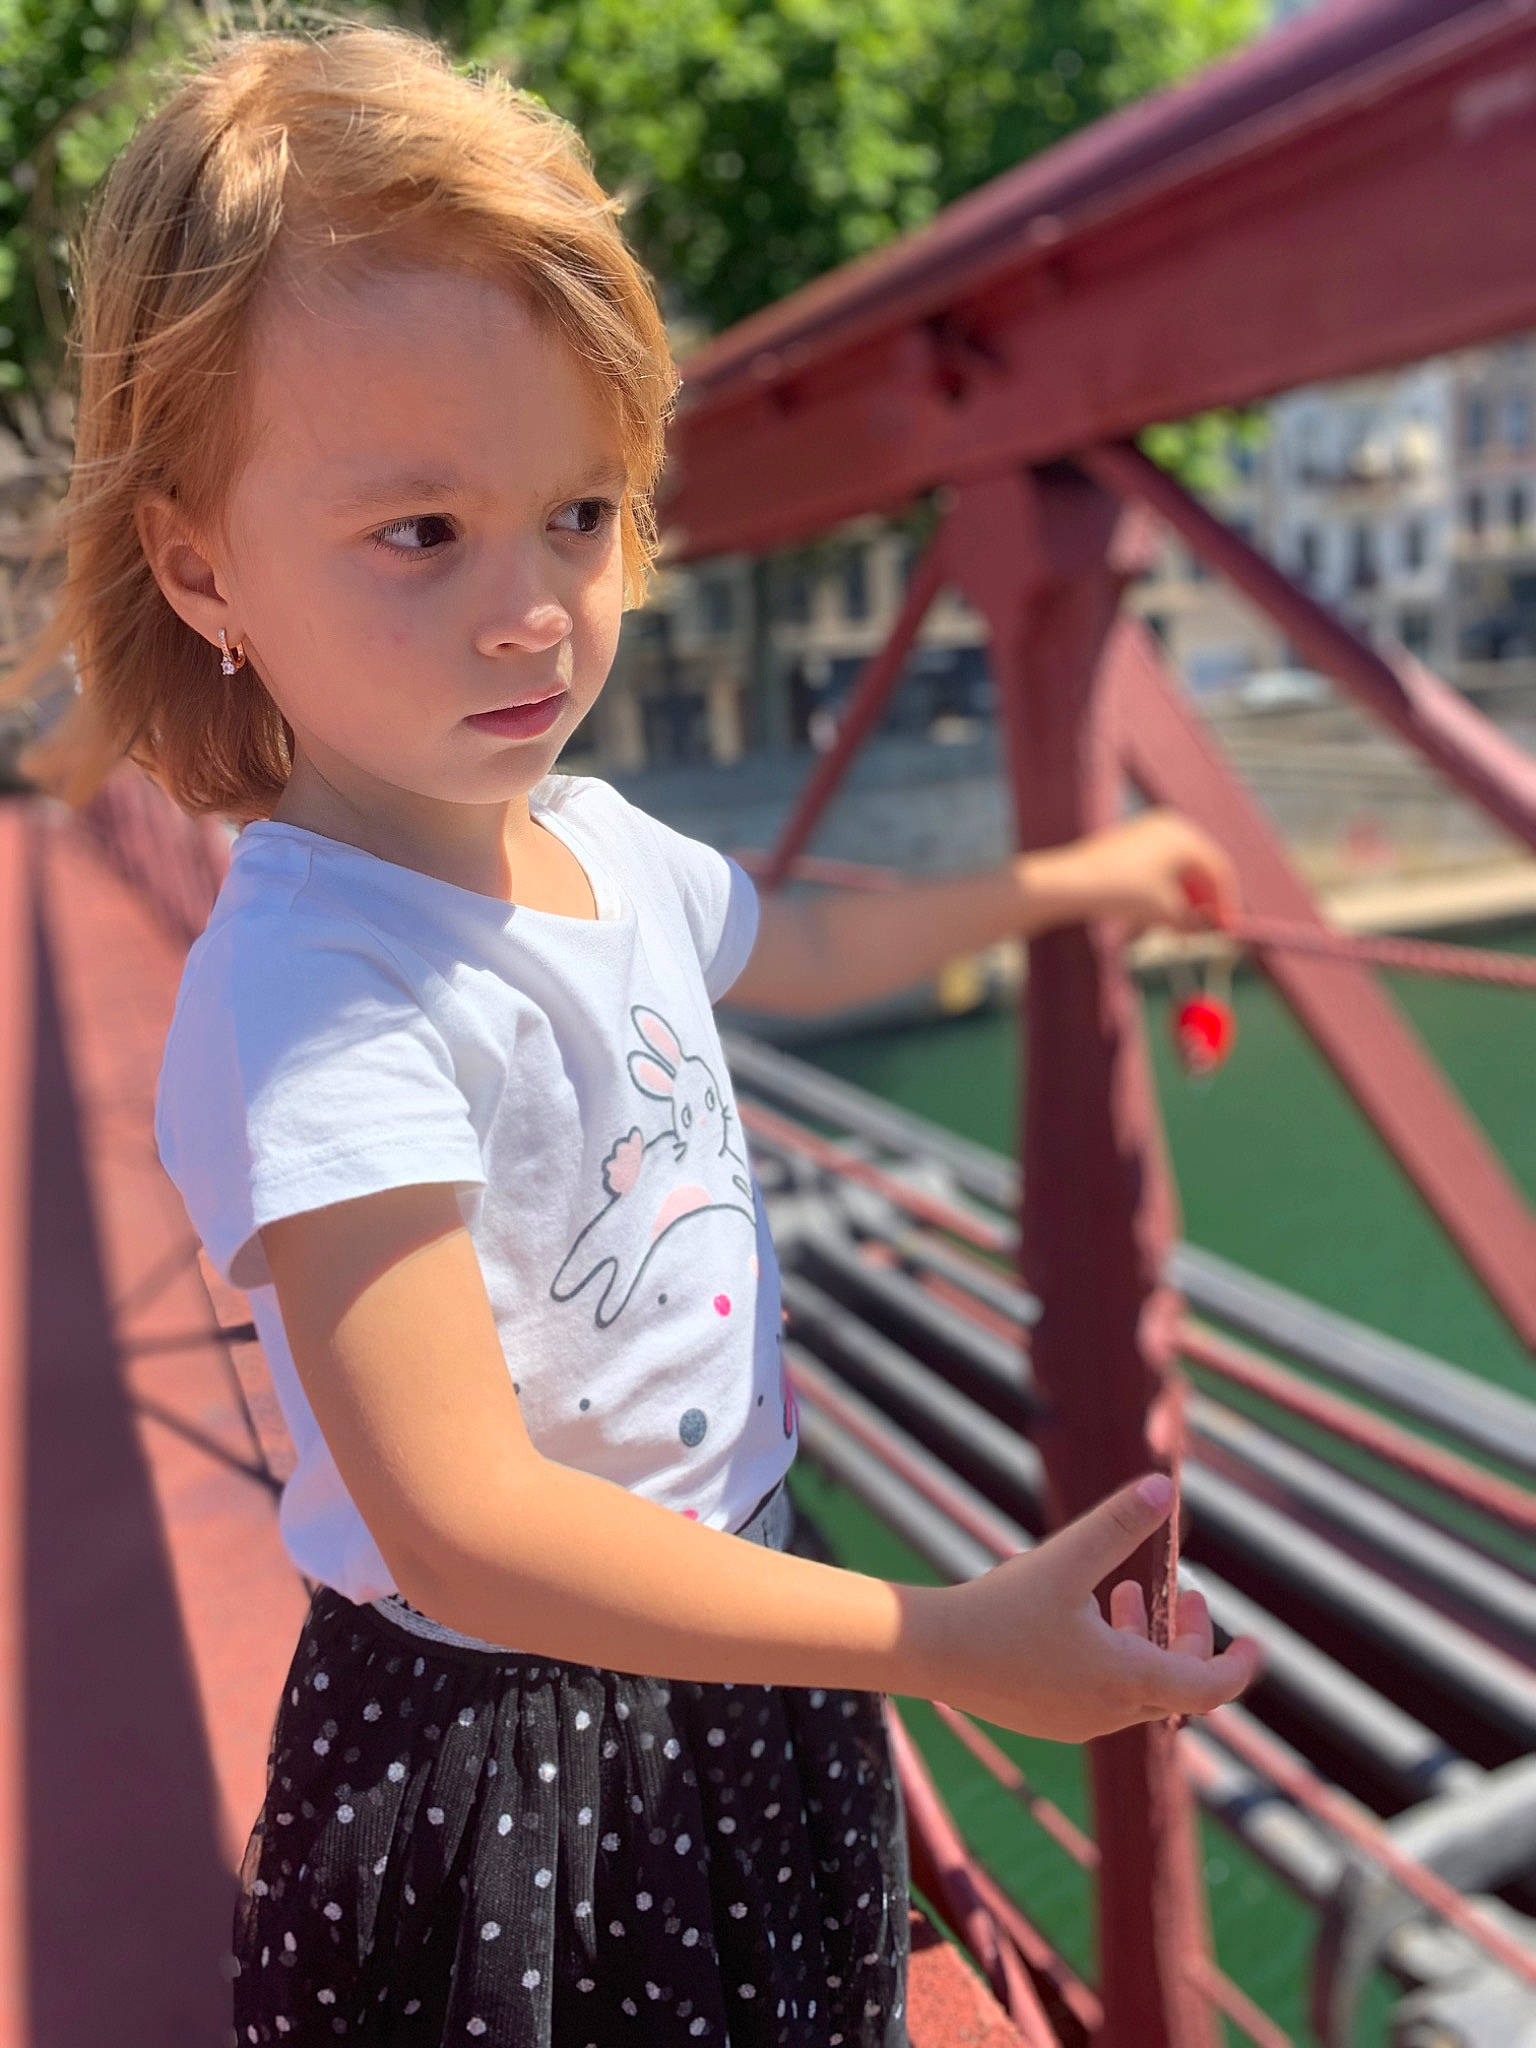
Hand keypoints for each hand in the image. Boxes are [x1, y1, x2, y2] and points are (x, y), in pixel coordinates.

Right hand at [916, 1475, 1261, 1741]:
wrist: (931, 1654)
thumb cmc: (999, 1608)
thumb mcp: (1064, 1557)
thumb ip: (1117, 1523)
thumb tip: (1165, 1486)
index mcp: (1125, 1679)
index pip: (1209, 1689)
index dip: (1240, 1666)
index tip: (1257, 1641)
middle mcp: (1109, 1712)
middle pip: (1176, 1687)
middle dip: (1190, 1640)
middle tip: (1191, 1596)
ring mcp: (1078, 1722)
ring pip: (1138, 1689)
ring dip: (1147, 1643)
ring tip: (1128, 1593)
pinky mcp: (1050, 1721)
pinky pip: (1103, 1696)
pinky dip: (1114, 1659)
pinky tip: (1082, 1616)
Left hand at [1027, 810, 1238, 936]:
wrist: (1070, 882)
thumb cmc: (1124, 892)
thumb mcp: (1165, 912)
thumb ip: (1192, 922)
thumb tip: (1201, 930)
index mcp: (1185, 835)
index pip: (1218, 868)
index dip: (1226, 902)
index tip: (1227, 928)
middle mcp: (1168, 826)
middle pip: (1197, 867)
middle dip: (1202, 901)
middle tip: (1203, 928)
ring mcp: (1144, 831)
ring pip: (1174, 870)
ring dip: (1180, 899)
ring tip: (1175, 927)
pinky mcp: (1124, 843)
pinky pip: (1153, 867)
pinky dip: (1159, 890)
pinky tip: (1152, 915)